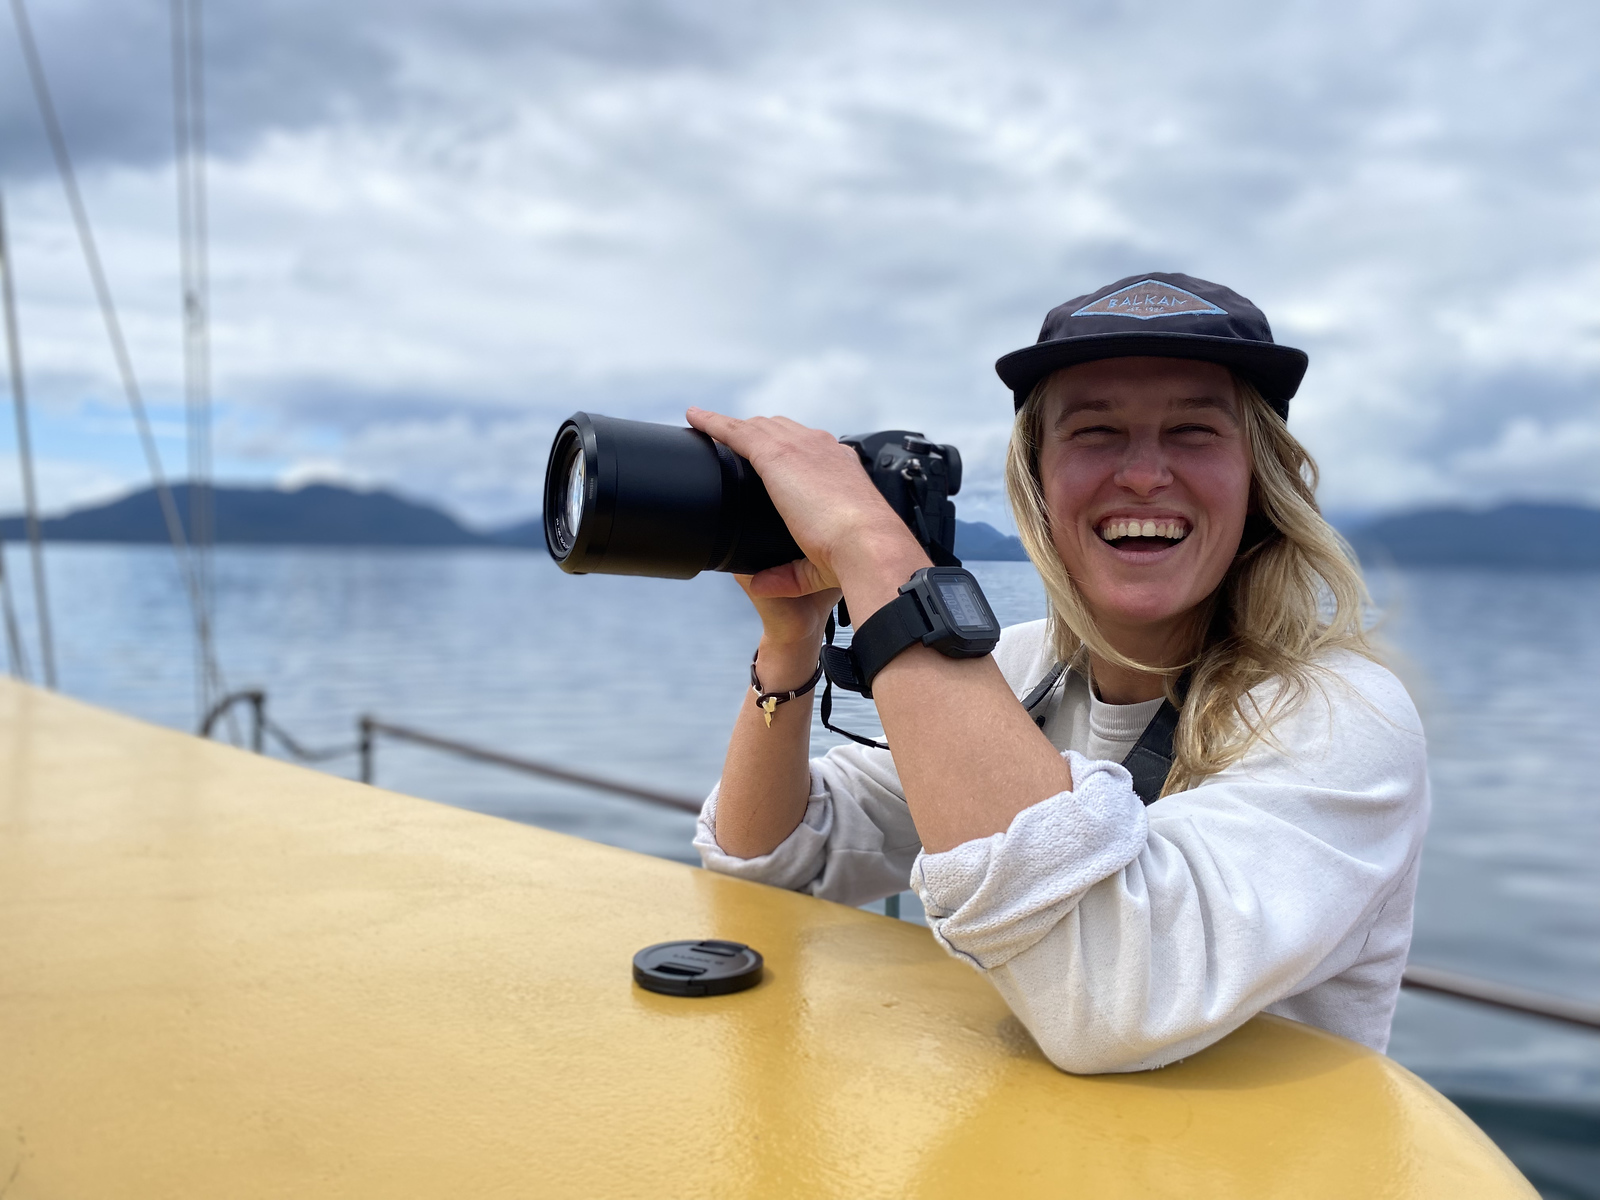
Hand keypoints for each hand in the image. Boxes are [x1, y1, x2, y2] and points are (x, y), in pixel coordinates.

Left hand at [685, 407, 922, 595]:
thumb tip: (760, 584)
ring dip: (731, 426)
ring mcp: (800, 447)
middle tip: (730, 444)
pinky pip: (737, 431)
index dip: (789, 451)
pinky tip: (694, 420)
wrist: (867, 545)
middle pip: (782, 431)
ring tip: (704, 424)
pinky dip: (713, 423)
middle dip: (757, 434)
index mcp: (842, 468)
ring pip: (757, 428)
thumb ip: (790, 572)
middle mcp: (823, 449)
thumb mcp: (821, 564)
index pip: (810, 448)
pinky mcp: (777, 454)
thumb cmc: (856, 559)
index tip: (771, 458)